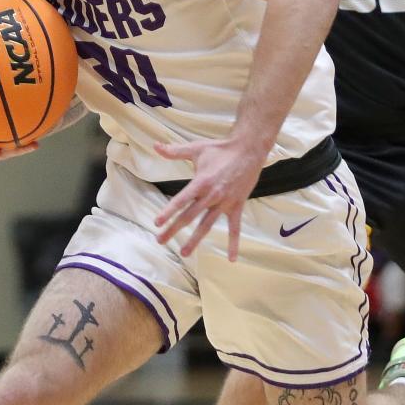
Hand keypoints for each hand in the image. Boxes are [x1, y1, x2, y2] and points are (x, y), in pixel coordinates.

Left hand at [153, 136, 267, 260]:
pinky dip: (234, 243)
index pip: (181, 200)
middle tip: (160, 240)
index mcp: (201, 182)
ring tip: (184, 252)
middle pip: (189, 216)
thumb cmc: (221, 149)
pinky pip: (235, 228)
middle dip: (174, 229)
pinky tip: (231, 258)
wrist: (249, 150)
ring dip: (195, 239)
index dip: (168, 211)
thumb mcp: (196, 149)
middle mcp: (212, 195)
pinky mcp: (237, 206)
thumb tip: (155, 145)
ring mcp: (225, 203)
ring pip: (207, 224)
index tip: (157, 223)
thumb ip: (175, 151)